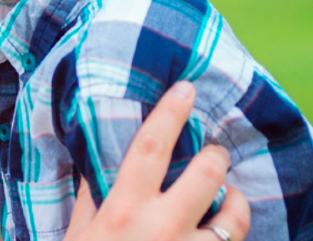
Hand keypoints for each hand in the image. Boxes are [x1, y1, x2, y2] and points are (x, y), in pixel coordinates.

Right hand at [60, 82, 250, 240]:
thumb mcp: (75, 237)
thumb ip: (85, 202)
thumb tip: (89, 166)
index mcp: (122, 210)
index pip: (149, 148)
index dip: (170, 113)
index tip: (187, 88)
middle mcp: (161, 228)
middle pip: (205, 173)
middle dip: (216, 156)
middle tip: (214, 151)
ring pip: (234, 217)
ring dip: (237, 203)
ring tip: (231, 199)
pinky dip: (232, 237)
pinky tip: (224, 234)